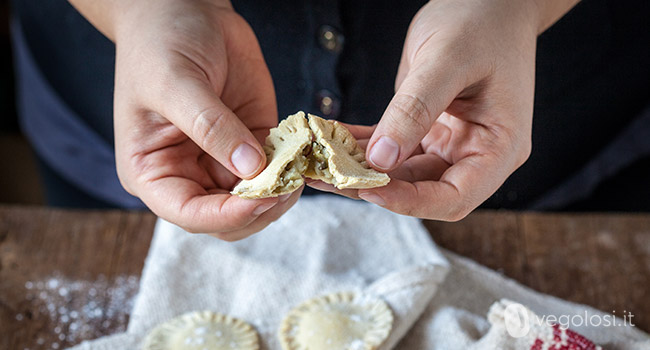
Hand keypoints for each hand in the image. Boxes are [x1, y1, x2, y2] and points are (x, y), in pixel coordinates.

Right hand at [71, 0, 299, 239]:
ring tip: (298, 170)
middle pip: (226, 218)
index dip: (226, 215)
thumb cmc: (161, 44)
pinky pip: (275, 171)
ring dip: (280, 193)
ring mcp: (221, 161)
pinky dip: (291, 170)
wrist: (184, 11)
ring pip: (255, 202)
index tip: (261, 199)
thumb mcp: (177, 83)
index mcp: (153, 171)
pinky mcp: (251, 143)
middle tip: (288, 184)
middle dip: (259, 208)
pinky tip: (303, 156)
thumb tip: (249, 167)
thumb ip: (211, 127)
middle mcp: (186, 173)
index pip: (189, 213)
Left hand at [312, 0, 576, 220]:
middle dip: (374, 187)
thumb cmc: (481, 22)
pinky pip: (392, 147)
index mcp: (499, 147)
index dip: (410, 202)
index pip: (454, 198)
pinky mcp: (427, 130)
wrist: (487, 1)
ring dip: (361, 168)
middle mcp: (475, 153)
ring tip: (317, 160)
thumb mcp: (447, 61)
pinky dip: (363, 145)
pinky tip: (331, 138)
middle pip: (422, 190)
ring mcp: (450, 144)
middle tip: (326, 176)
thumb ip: (415, 109)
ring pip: (401, 173)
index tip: (368, 190)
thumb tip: (381, 158)